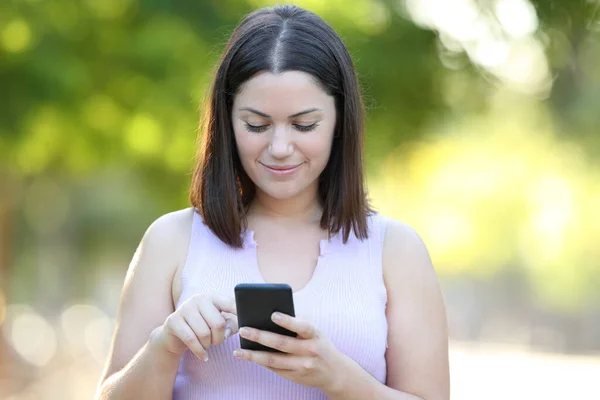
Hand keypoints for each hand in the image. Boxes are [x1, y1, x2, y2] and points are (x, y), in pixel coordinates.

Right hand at [153, 293, 237, 360]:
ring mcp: (184, 308)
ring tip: (207, 345)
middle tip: (217, 342)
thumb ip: (230, 325)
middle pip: (218, 323)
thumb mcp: (218, 325)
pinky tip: (204, 356)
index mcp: (212, 297)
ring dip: (208, 345)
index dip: (239, 313)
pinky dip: (200, 351)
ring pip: (204, 333)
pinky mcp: (173, 321)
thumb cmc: (202, 328)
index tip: (246, 322)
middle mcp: (198, 299)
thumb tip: (227, 332)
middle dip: (220, 338)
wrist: (174, 335)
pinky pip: (191, 339)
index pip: (229, 304)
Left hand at [233, 312, 348, 393]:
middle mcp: (309, 350)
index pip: (302, 326)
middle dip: (260, 336)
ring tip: (238, 351)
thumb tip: (271, 315)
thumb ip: (298, 323)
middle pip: (282, 344)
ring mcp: (302, 365)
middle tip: (243, 330)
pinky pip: (274, 369)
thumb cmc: (320, 345)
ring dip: (254, 355)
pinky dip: (260, 362)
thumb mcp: (316, 331)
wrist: (335, 372)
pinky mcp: (295, 376)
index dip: (288, 321)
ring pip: (274, 360)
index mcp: (315, 335)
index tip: (273, 314)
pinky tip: (248, 357)